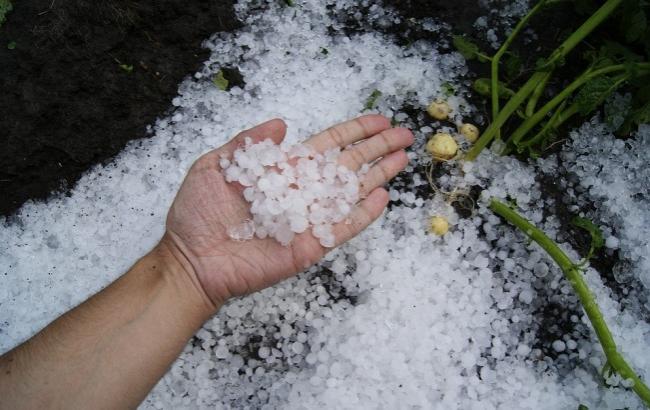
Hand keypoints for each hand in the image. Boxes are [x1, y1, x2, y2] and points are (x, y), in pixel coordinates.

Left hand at [160, 115, 412, 308]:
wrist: (191, 259)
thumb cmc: (198, 214)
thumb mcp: (215, 166)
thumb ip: (248, 143)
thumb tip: (282, 121)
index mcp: (283, 170)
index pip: (328, 146)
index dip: (354, 132)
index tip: (379, 120)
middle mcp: (302, 192)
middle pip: (348, 165)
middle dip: (377, 149)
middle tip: (406, 134)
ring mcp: (309, 219)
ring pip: (351, 193)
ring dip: (378, 176)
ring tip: (403, 159)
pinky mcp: (310, 245)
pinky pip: (342, 228)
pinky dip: (363, 214)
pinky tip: (383, 197)